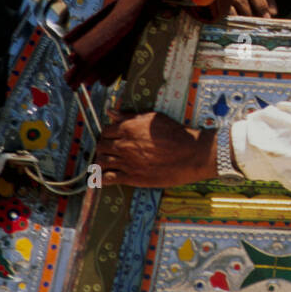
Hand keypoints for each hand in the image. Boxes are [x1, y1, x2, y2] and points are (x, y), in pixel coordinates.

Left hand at [95, 111, 217, 188]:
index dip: (108, 135)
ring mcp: (126, 162)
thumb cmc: (175, 134)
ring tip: (106, 164)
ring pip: (101, 162)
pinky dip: (102, 179)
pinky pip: (108, 179)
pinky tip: (102, 179)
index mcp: (127, 128)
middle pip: (101, 147)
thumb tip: (111, 112)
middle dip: (104, 148)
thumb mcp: (153, 118)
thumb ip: (129, 116)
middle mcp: (123, 145)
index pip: (105, 131)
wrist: (190, 154)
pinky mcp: (132, 177)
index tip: (112, 139)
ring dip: (102, 163)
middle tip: (110, 151)